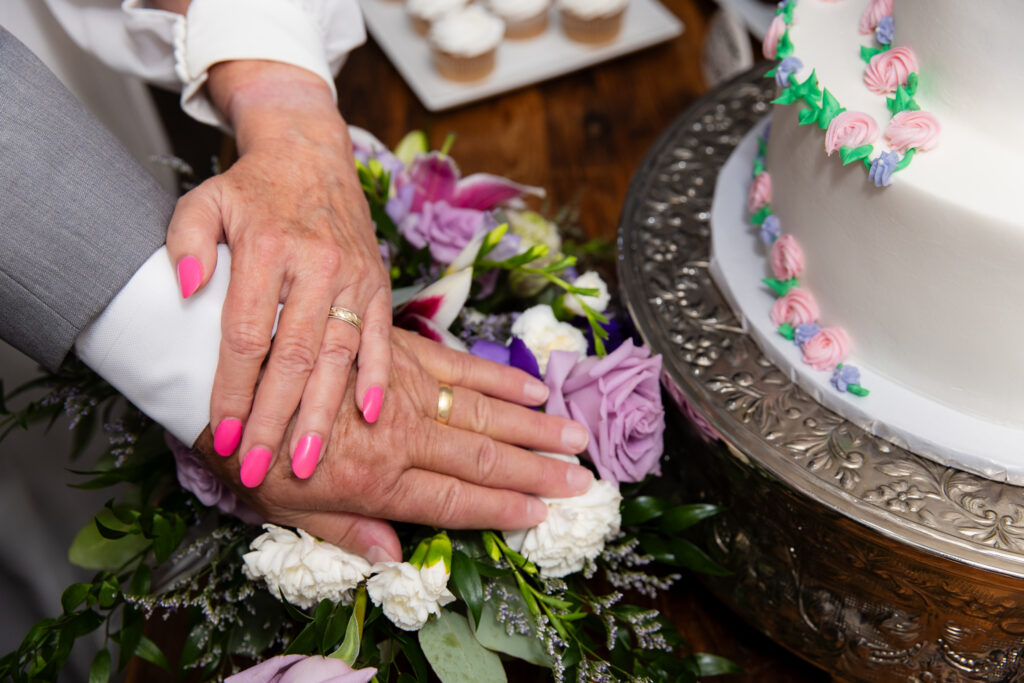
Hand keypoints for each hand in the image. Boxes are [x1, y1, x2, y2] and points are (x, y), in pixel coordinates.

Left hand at [166, 61, 391, 483]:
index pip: (247, 335)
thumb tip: (183, 288)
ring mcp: (353, 277)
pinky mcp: (378, 282)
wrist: (310, 152)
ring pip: (338, 357)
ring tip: (308, 463)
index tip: (220, 435)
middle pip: (294, 357)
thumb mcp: (203, 200)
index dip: (233, 390)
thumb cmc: (251, 187)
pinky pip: (380, 338)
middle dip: (274, 420)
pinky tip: (370, 416)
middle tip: (258, 468)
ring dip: (323, 414)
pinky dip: (377, 377)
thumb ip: (186, 242)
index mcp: (268, 248)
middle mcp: (316, 266)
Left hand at [198, 329, 593, 561]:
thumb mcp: (279, 507)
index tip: (544, 513)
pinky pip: (461, 366)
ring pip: (484, 412)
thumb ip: (343, 530)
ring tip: (575, 436)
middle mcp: (400, 435)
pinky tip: (532, 388)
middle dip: (537, 471)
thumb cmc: (241, 446)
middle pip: (483, 458)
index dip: (503, 508)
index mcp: (374, 480)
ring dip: (534, 427)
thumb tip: (394, 554)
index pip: (455, 501)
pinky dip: (500, 378)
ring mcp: (404, 391)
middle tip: (582, 477)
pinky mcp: (398, 355)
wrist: (216, 367)